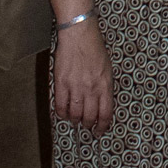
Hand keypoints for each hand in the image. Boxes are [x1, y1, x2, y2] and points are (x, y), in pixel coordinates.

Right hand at [52, 19, 114, 133]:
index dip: (103, 125)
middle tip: (86, 126)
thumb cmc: (95, 50)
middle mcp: (91, 88)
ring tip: (75, 121)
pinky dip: (61, 113)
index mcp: (105, 85)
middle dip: (88, 125)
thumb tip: (101, 103)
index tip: (100, 131)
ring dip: (75, 120)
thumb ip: (104, 87)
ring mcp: (75, 86)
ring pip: (75, 113)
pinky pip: (60, 105)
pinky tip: (63, 114)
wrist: (80, 35)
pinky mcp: (61, 83)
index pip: (106, 113)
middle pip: (89, 116)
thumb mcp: (107, 69)